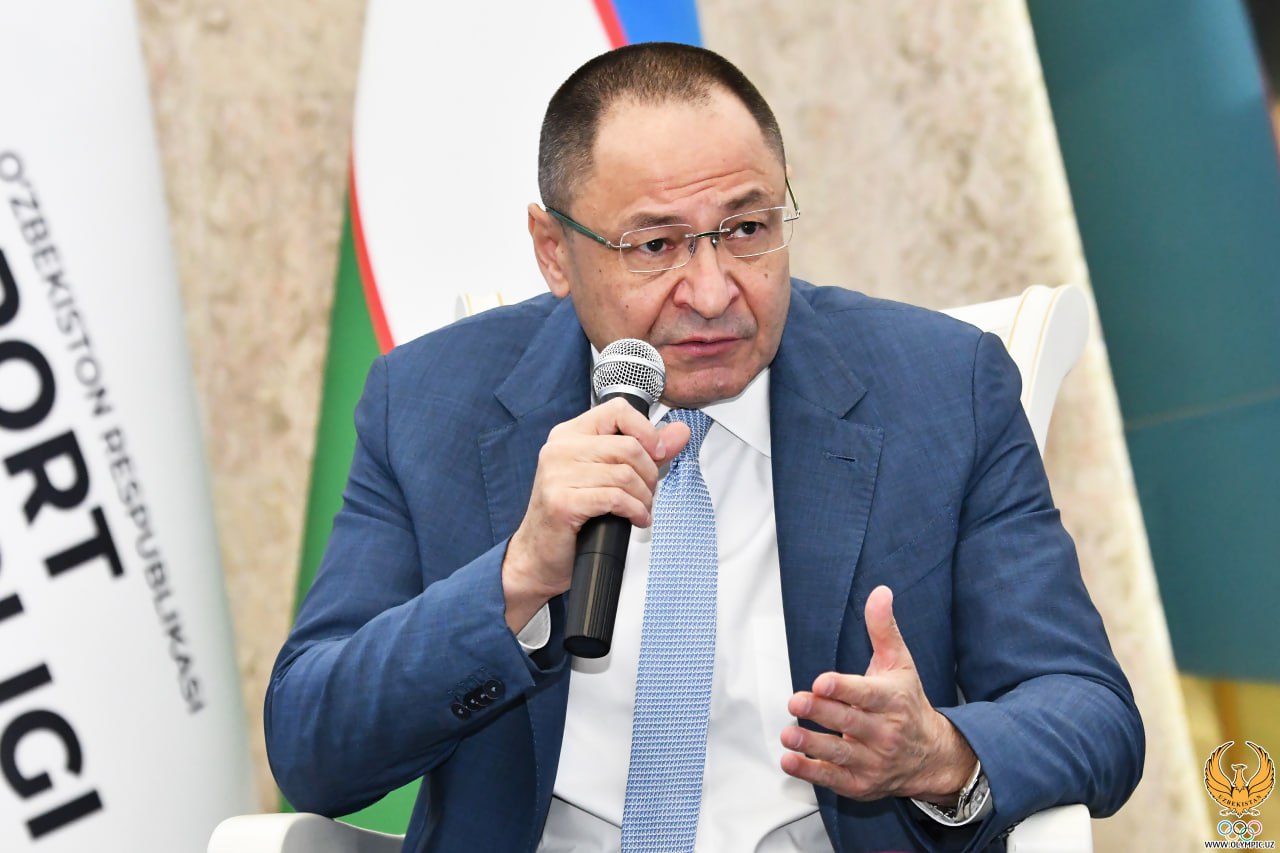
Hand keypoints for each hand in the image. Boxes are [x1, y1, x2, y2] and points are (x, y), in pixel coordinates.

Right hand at [501, 398, 689, 631]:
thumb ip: (646, 451)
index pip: (618, 410)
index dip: (647, 432)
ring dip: (644, 497)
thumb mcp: (609, 475)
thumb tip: (679, 432)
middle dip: (650, 474)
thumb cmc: (572, 515)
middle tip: (647, 493)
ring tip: (641, 509)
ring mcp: (557, 475)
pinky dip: (635, 511)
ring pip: (625, 474)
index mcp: (570, 434)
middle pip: (628, 446)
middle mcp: (560, 449)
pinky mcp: (561, 502)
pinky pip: (615, 498)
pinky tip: (635, 519)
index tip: (658, 454)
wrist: (539, 555)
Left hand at [780, 585, 975, 803]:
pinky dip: (811, 773)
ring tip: (789, 734)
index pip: (866, 694)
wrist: (931, 755)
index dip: (843, 689)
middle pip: (849, 722)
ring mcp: (873, 760)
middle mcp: (884, 732)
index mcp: (892, 700)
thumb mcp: (899, 663)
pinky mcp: (861, 783)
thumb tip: (879, 591)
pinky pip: (834, 779)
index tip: (821, 682)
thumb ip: (883, 628)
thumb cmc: (907, 703)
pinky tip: (790, 762)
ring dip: (812, 744)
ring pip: (840, 753)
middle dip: (821, 713)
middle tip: (795, 703)